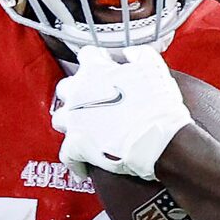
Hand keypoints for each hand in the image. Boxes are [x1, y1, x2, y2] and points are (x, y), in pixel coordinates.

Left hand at [53, 44, 191, 180]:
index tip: (103, 70)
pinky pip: (67, 154)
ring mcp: (74, 119)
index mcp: (96, 70)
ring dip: (72, 124)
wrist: (158, 138)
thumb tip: (129, 53)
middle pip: (66, 88)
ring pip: (61, 119)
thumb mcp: (154, 68)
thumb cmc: (159, 105)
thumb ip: (139, 55)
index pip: (86, 56)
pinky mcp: (75, 146)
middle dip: (78, 94)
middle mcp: (79, 92)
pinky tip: (84, 165)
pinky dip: (75, 160)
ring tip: (86, 130)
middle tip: (93, 103)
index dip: (96, 63)